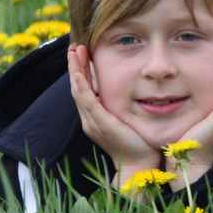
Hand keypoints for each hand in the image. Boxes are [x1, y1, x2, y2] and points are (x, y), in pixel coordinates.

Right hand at [68, 45, 158, 183]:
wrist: (139, 165)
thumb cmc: (138, 143)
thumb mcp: (127, 120)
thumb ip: (122, 107)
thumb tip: (130, 91)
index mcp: (94, 118)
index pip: (84, 90)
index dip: (81, 72)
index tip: (81, 55)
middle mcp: (89, 119)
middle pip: (77, 88)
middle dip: (75, 67)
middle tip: (73, 47)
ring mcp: (92, 122)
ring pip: (78, 91)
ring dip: (75, 70)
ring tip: (74, 52)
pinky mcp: (100, 123)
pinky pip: (87, 100)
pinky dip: (82, 85)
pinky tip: (80, 72)